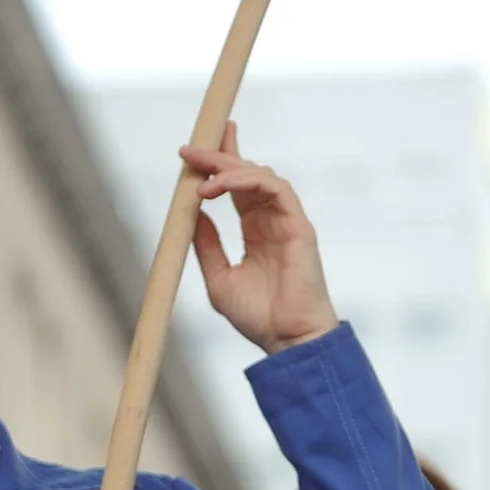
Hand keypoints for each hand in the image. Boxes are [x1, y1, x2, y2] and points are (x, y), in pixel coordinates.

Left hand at [184, 121, 339, 354]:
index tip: (192, 152)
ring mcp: (287, 221)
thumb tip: (193, 215)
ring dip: (229, 169)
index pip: (237, 187)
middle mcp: (272, 221)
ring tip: (203, 179)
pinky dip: (249, 180)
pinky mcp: (299, 225)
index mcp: (256, 231)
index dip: (219, 164)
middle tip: (190, 150)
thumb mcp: (219, 277)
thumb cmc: (258, 317)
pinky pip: (278, 189)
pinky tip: (222, 186)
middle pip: (246, 174)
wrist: (286, 338)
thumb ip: (207, 245)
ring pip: (262, 176)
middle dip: (218, 157)